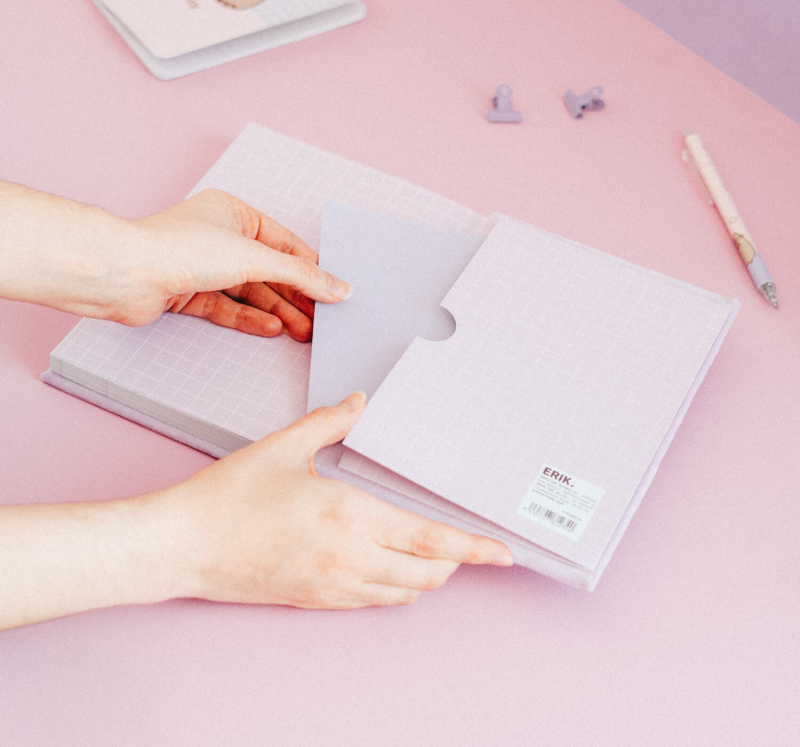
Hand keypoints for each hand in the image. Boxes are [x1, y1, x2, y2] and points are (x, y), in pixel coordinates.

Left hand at [129, 189, 350, 340]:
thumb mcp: (254, 258)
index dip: (311, 268)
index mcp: (233, 213)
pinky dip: (249, 318)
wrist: (126, 275)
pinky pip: (227, 307)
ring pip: (249, 292)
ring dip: (277, 311)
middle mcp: (218, 237)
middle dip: (295, 297)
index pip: (284, 243)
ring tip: (302, 331)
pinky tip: (272, 328)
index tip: (334, 289)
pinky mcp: (188, 293)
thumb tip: (337, 285)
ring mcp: (202, 266)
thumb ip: (300, 274)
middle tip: (320, 319)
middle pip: (268, 271)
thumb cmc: (177, 249)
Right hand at [157, 393, 513, 608]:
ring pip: (405, 593)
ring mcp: (333, 586)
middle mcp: (349, 558)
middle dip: (454, 560)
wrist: (183, 545)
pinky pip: (374, 602)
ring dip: (426, 575)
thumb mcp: (283, 447)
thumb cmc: (229, 496)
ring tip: (431, 554)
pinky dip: (396, 588)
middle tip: (462, 542)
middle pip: (427, 572)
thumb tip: (360, 401)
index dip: (472, 548)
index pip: (429, 539)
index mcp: (348, 515)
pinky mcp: (316, 601)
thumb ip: (330, 421)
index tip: (502, 553)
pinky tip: (391, 570)